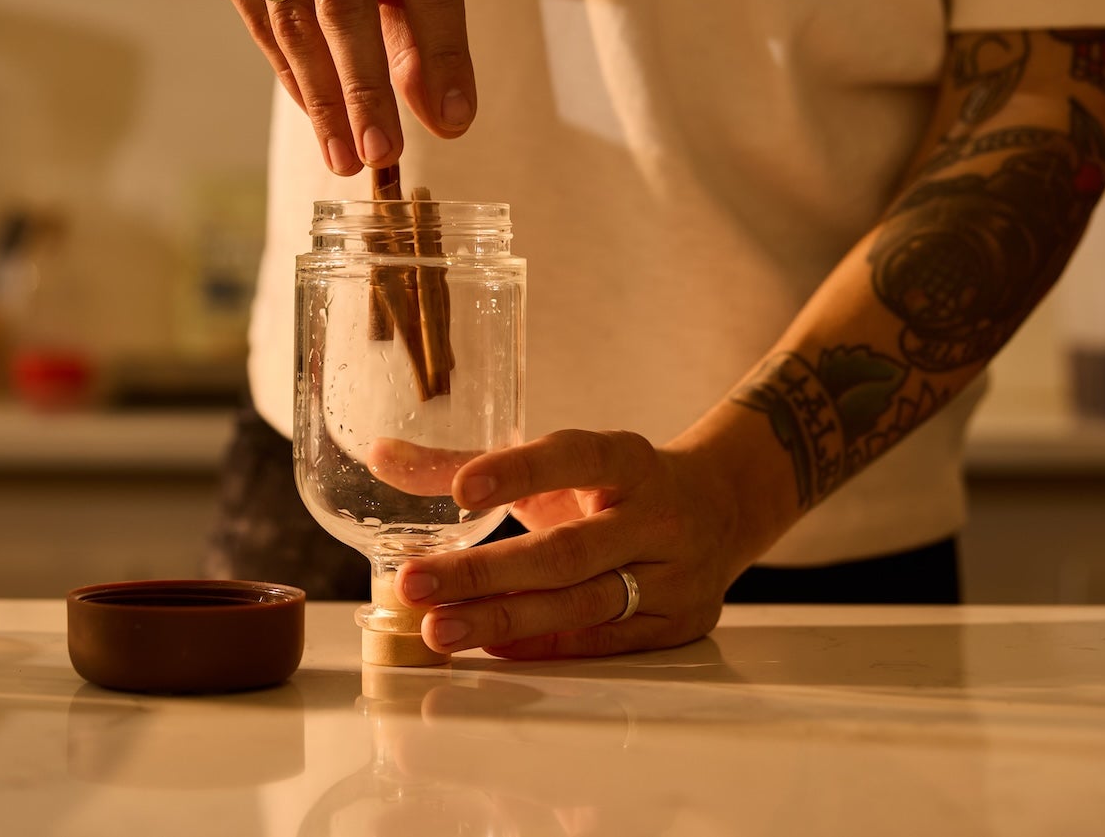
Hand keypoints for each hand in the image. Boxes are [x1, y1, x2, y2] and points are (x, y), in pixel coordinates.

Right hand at [184, 0, 474, 174]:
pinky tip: (316, 114)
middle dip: (367, 88)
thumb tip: (443, 112)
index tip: (453, 120)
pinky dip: (292, 74)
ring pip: (294, 20)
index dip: (444, 52)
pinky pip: (259, 22)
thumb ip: (419, 17)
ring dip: (324, 99)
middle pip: (346, 0)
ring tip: (347, 156)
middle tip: (384, 154)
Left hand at [395, 429, 752, 656]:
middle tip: (414, 584)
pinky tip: (493, 648)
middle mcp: (657, 516)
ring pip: (583, 603)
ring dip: (504, 620)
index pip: (576, 458)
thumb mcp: (558, 465)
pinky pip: (603, 640)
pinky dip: (546, 645)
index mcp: (628, 460)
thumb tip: (380, 456)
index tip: (462, 488)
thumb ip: (467, 461)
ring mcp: (674, 575)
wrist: (724, 509)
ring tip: (439, 629)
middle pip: (567, 550)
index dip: (520, 471)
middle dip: (484, 572)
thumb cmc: (617, 487)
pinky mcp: (678, 624)